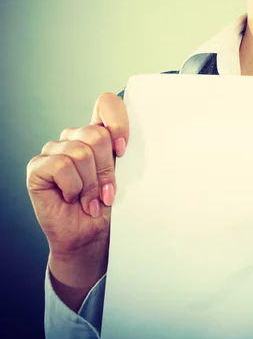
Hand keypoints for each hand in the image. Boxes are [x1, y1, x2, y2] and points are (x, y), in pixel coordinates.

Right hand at [26, 93, 128, 261]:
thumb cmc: (107, 205)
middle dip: (106, 169)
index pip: (106, 103)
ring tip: (91, 199)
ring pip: (80, 152)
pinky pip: (61, 165)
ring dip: (91, 184)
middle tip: (106, 191)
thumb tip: (128, 139)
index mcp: (97, 133)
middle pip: (96, 134)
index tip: (123, 150)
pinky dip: (73, 187)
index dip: (117, 122)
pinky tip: (72, 198)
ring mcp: (53, 150)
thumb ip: (122, 151)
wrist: (90, 235)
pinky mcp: (37, 167)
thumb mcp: (123, 174)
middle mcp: (74, 137)